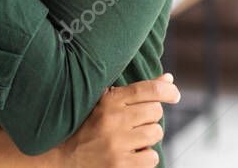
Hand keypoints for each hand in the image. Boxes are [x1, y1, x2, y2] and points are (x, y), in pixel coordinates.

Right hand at [57, 72, 180, 167]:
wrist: (64, 157)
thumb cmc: (88, 125)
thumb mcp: (105, 103)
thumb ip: (136, 91)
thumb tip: (169, 78)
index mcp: (107, 101)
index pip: (146, 89)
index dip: (167, 90)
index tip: (174, 94)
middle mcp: (112, 120)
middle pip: (155, 111)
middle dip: (150, 116)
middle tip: (137, 121)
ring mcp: (116, 143)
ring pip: (155, 133)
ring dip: (149, 136)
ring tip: (132, 137)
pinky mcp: (120, 165)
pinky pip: (152, 156)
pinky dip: (145, 156)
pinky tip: (130, 153)